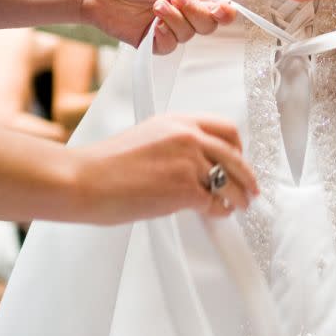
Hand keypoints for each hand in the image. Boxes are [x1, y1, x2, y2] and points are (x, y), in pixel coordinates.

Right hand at [72, 114, 258, 223]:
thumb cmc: (105, 165)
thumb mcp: (145, 138)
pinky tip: (216, 214)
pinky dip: (218, 211)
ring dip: (238, 197)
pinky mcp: (185, 188)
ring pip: (230, 181)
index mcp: (177, 121)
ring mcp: (188, 162)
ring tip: (239, 206)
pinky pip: (214, 202)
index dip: (238, 148)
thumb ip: (172, 145)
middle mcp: (188, 137)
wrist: (84, 180)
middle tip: (251, 189)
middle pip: (234, 156)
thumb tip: (192, 164)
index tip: (240, 160)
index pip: (225, 128)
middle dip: (247, 176)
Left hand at [82, 0, 236, 53]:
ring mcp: (166, 29)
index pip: (217, 9)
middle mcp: (181, 14)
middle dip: (197, 12)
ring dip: (175, 18)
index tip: (220, 8)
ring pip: (188, 35)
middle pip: (208, 26)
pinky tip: (152, 21)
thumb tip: (224, 2)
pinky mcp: (151, 43)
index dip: (224, 12)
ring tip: (156, 4)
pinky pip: (170, 46)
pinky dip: (164, 33)